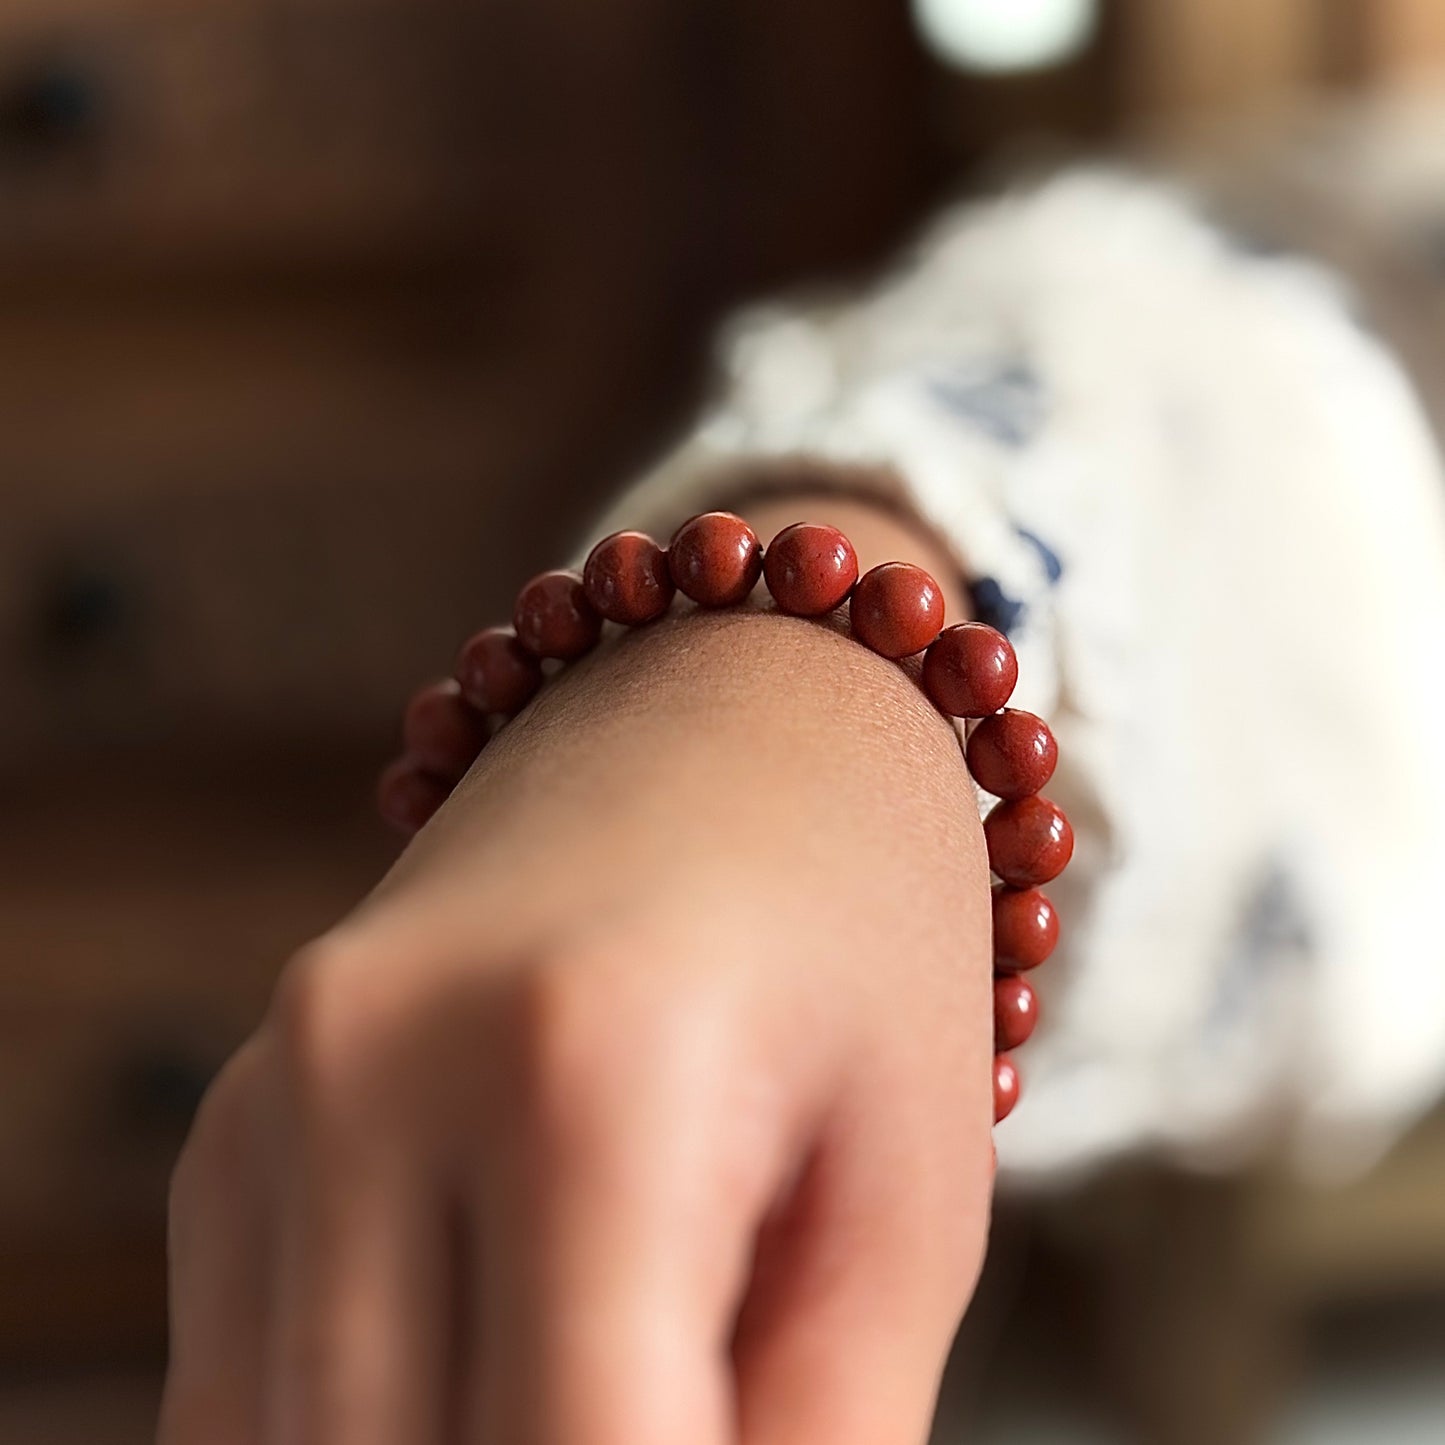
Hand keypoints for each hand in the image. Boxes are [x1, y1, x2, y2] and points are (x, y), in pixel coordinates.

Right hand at [160, 513, 992, 1444]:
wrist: (728, 717)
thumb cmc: (857, 936)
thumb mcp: (903, 1199)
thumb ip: (814, 1440)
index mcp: (587, 1072)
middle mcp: (372, 1074)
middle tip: (686, 1393)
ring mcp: (272, 1096)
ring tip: (613, 1359)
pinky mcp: (229, 1126)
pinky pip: (249, 1393)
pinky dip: (377, 1427)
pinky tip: (502, 1348)